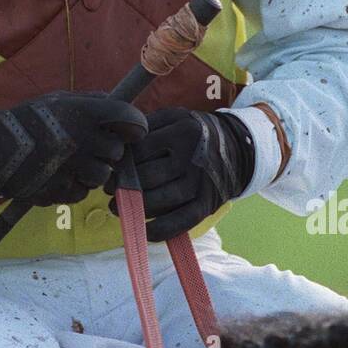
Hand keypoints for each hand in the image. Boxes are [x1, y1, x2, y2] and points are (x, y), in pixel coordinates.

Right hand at [0, 90, 147, 205]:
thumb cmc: (28, 119)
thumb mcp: (59, 100)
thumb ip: (91, 102)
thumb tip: (118, 104)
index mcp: (86, 113)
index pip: (132, 119)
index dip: (136, 125)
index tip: (132, 130)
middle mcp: (84, 140)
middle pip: (117, 152)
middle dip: (108, 150)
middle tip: (91, 146)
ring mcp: (74, 168)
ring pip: (103, 176)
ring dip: (93, 171)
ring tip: (73, 162)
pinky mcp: (63, 191)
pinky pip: (83, 192)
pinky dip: (76, 186)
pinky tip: (59, 175)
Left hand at [104, 106, 254, 241]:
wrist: (238, 149)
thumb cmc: (194, 134)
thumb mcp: (175, 117)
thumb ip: (147, 126)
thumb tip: (116, 145)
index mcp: (182, 132)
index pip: (141, 149)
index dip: (120, 161)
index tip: (110, 168)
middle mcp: (193, 157)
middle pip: (148, 176)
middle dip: (123, 185)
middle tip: (110, 189)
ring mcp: (201, 183)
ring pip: (162, 199)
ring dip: (135, 207)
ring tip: (117, 207)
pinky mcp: (206, 205)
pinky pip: (180, 222)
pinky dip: (159, 229)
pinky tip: (142, 229)